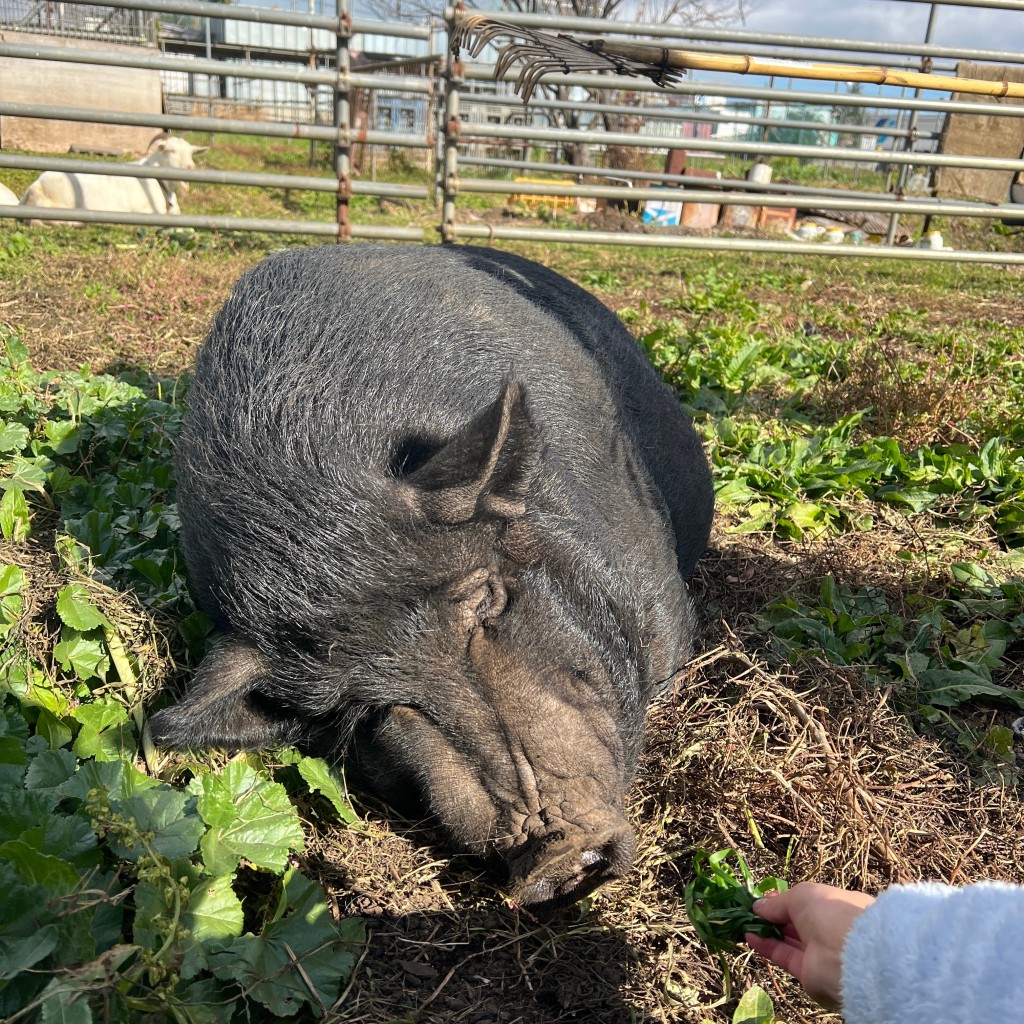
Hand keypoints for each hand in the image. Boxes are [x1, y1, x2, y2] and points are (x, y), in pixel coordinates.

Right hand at [744, 882, 875, 1006]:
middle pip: (798, 923)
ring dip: (767, 931)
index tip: (765, 898)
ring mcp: (821, 953)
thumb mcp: (801, 895)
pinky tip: (749, 935)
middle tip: (750, 910)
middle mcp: (831, 930)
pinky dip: (767, 946)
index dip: (787, 900)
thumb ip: (778, 902)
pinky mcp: (809, 974)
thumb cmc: (830, 912)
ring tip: (744, 922)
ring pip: (789, 941)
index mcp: (838, 906)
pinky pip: (784, 956)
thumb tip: (758, 906)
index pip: (809, 903)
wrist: (849, 956)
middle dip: (774, 916)